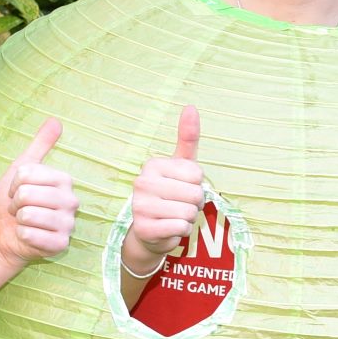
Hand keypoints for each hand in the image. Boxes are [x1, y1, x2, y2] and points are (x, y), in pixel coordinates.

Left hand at [0, 118, 77, 266]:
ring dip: (18, 220)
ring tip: (24, 222)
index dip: (13, 184)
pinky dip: (21, 235)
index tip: (16, 192)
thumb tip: (55, 121)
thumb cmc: (12, 203)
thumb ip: (38, 146)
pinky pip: (31, 234)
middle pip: (26, 194)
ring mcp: (68, 224)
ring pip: (28, 214)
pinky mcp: (61, 244)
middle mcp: (71, 201)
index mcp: (63, 180)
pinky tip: (28, 236)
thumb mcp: (19, 170)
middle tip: (19, 209)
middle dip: (14, 203)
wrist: (4, 234)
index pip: (27, 173)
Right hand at [123, 106, 204, 274]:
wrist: (151, 231)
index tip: (182, 188)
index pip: (197, 175)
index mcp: (153, 164)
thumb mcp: (181, 165)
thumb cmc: (171, 194)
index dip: (197, 185)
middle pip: (195, 194)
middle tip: (179, 205)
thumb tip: (191, 107)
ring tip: (174, 217)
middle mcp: (142, 182)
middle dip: (195, 204)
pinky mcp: (144, 229)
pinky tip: (169, 229)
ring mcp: (140, 206)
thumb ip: (188, 138)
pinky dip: (181, 232)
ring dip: (188, 219)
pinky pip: (181, 228)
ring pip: (189, 212)